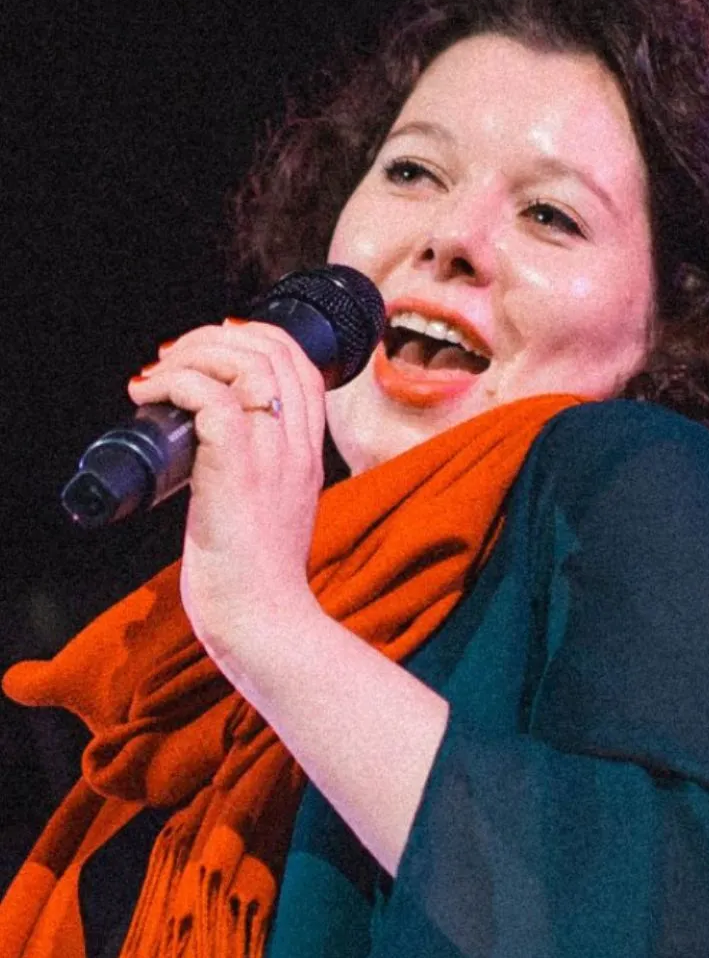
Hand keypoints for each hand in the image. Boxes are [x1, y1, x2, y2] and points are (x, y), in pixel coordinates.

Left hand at [128, 319, 326, 660]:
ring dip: (192, 356)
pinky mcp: (236, 470)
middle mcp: (296, 444)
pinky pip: (210, 400)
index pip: (300, 365)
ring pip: (245, 365)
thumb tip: (212, 446)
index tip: (214, 348)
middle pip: (274, 352)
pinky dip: (177, 385)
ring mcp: (271, 455)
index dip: (257, 339)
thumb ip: (262, 472)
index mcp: (308, 451)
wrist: (263, 619)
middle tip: (174, 356)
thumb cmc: (257, 576)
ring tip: (158, 374)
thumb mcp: (277, 508)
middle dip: (216, 337)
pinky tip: (151, 396)